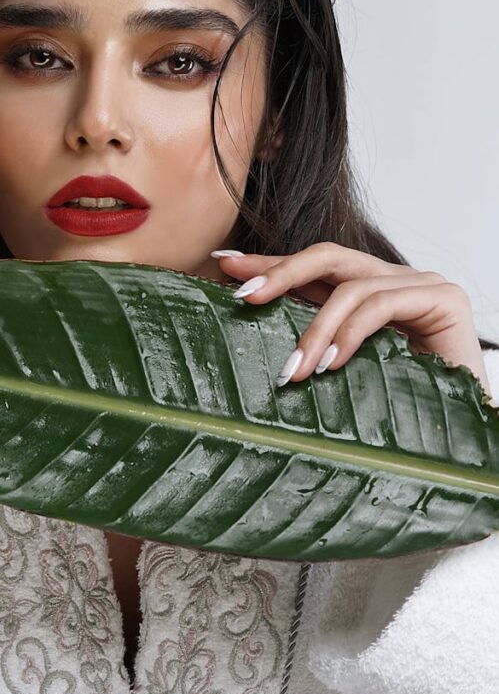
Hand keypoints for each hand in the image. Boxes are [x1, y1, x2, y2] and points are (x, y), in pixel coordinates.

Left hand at [212, 242, 489, 392]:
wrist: (469, 436)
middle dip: (280, 272)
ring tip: (293, 371)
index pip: (312, 268)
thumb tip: (254, 339)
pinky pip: (381, 305)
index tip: (224, 266)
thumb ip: (314, 346)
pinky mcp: (442, 299)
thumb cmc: (405, 409)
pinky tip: (331, 365)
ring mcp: (420, 284)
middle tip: (243, 296)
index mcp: (367, 292)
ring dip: (314, 329)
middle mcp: (393, 279)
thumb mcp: (344, 371)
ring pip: (350, 286)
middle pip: (327, 257)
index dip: (269, 265)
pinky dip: (350, 334)